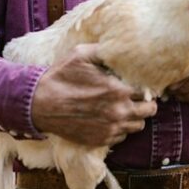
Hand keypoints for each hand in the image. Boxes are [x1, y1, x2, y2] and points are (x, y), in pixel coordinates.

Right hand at [31, 44, 157, 146]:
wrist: (39, 104)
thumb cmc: (60, 77)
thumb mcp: (81, 55)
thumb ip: (104, 51)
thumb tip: (120, 48)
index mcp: (118, 90)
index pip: (147, 91)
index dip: (145, 86)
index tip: (139, 84)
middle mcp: (118, 112)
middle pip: (149, 111)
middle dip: (146, 102)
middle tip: (136, 97)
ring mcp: (110, 129)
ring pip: (138, 126)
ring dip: (135, 117)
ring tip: (124, 108)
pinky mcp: (101, 140)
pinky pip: (122, 137)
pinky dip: (120, 129)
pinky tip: (110, 118)